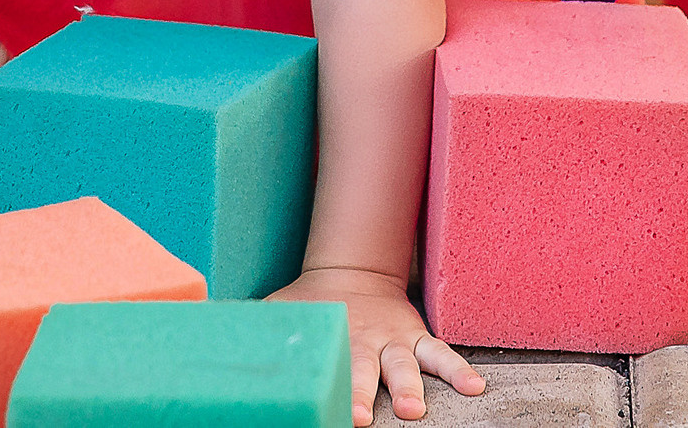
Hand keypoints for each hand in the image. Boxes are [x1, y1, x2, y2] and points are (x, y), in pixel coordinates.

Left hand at [271, 266, 482, 425]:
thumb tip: (213, 331)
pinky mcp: (416, 338)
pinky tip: (474, 387)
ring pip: (404, 365)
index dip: (326, 389)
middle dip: (363, 395)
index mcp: (332, 339)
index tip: (328, 410)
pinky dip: (458, 370)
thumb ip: (261, 330)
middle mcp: (364, 342)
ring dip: (409, 387)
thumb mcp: (281, 312)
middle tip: (362, 416)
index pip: (328, 367)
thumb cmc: (312, 307)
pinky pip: (440, 354)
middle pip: (363, 371)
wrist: (351, 273)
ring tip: (413, 409)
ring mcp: (393, 341)